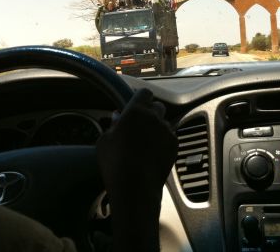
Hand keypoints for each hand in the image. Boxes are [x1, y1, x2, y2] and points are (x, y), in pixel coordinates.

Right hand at [96, 88, 176, 250]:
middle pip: (158, 106)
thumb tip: (118, 117)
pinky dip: (163, 141)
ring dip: (157, 128)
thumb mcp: (105, 141)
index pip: (145, 93)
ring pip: (165, 123)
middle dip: (151, 112)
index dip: (140, 98)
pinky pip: (170, 137)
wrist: (135, 186)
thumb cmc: (115, 162)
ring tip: (146, 142)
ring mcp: (167, 132)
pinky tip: (153, 153)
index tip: (135, 105)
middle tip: (140, 124)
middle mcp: (155, 117)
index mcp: (136, 111)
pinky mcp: (174, 146)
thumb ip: (113, 125)